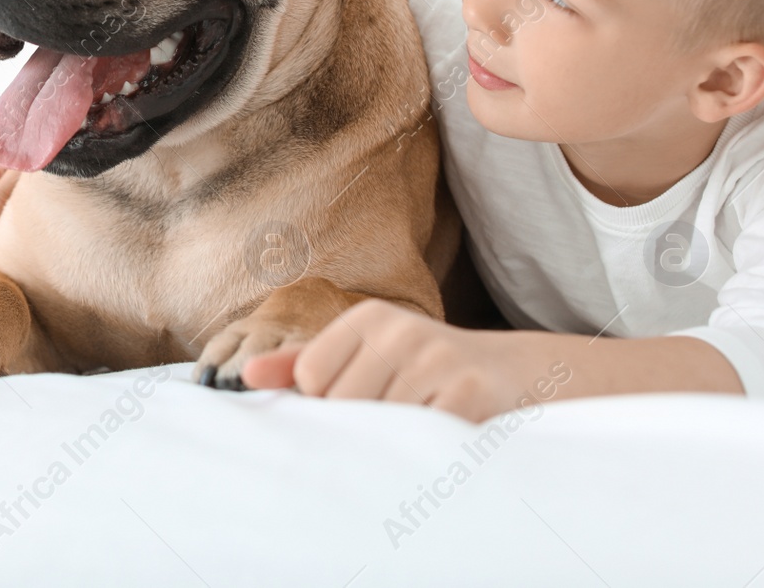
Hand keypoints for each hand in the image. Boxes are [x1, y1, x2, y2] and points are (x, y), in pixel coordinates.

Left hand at [242, 299, 575, 421]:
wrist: (516, 375)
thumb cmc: (423, 371)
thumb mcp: (365, 356)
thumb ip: (304, 365)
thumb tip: (247, 376)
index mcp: (367, 317)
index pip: (312, 379)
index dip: (330, 404)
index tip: (363, 400)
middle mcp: (400, 329)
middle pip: (343, 404)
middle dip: (364, 425)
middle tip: (397, 416)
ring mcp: (436, 358)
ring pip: (381, 425)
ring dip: (398, 439)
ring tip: (420, 423)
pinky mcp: (469, 391)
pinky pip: (422, 437)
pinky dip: (427, 447)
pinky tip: (443, 431)